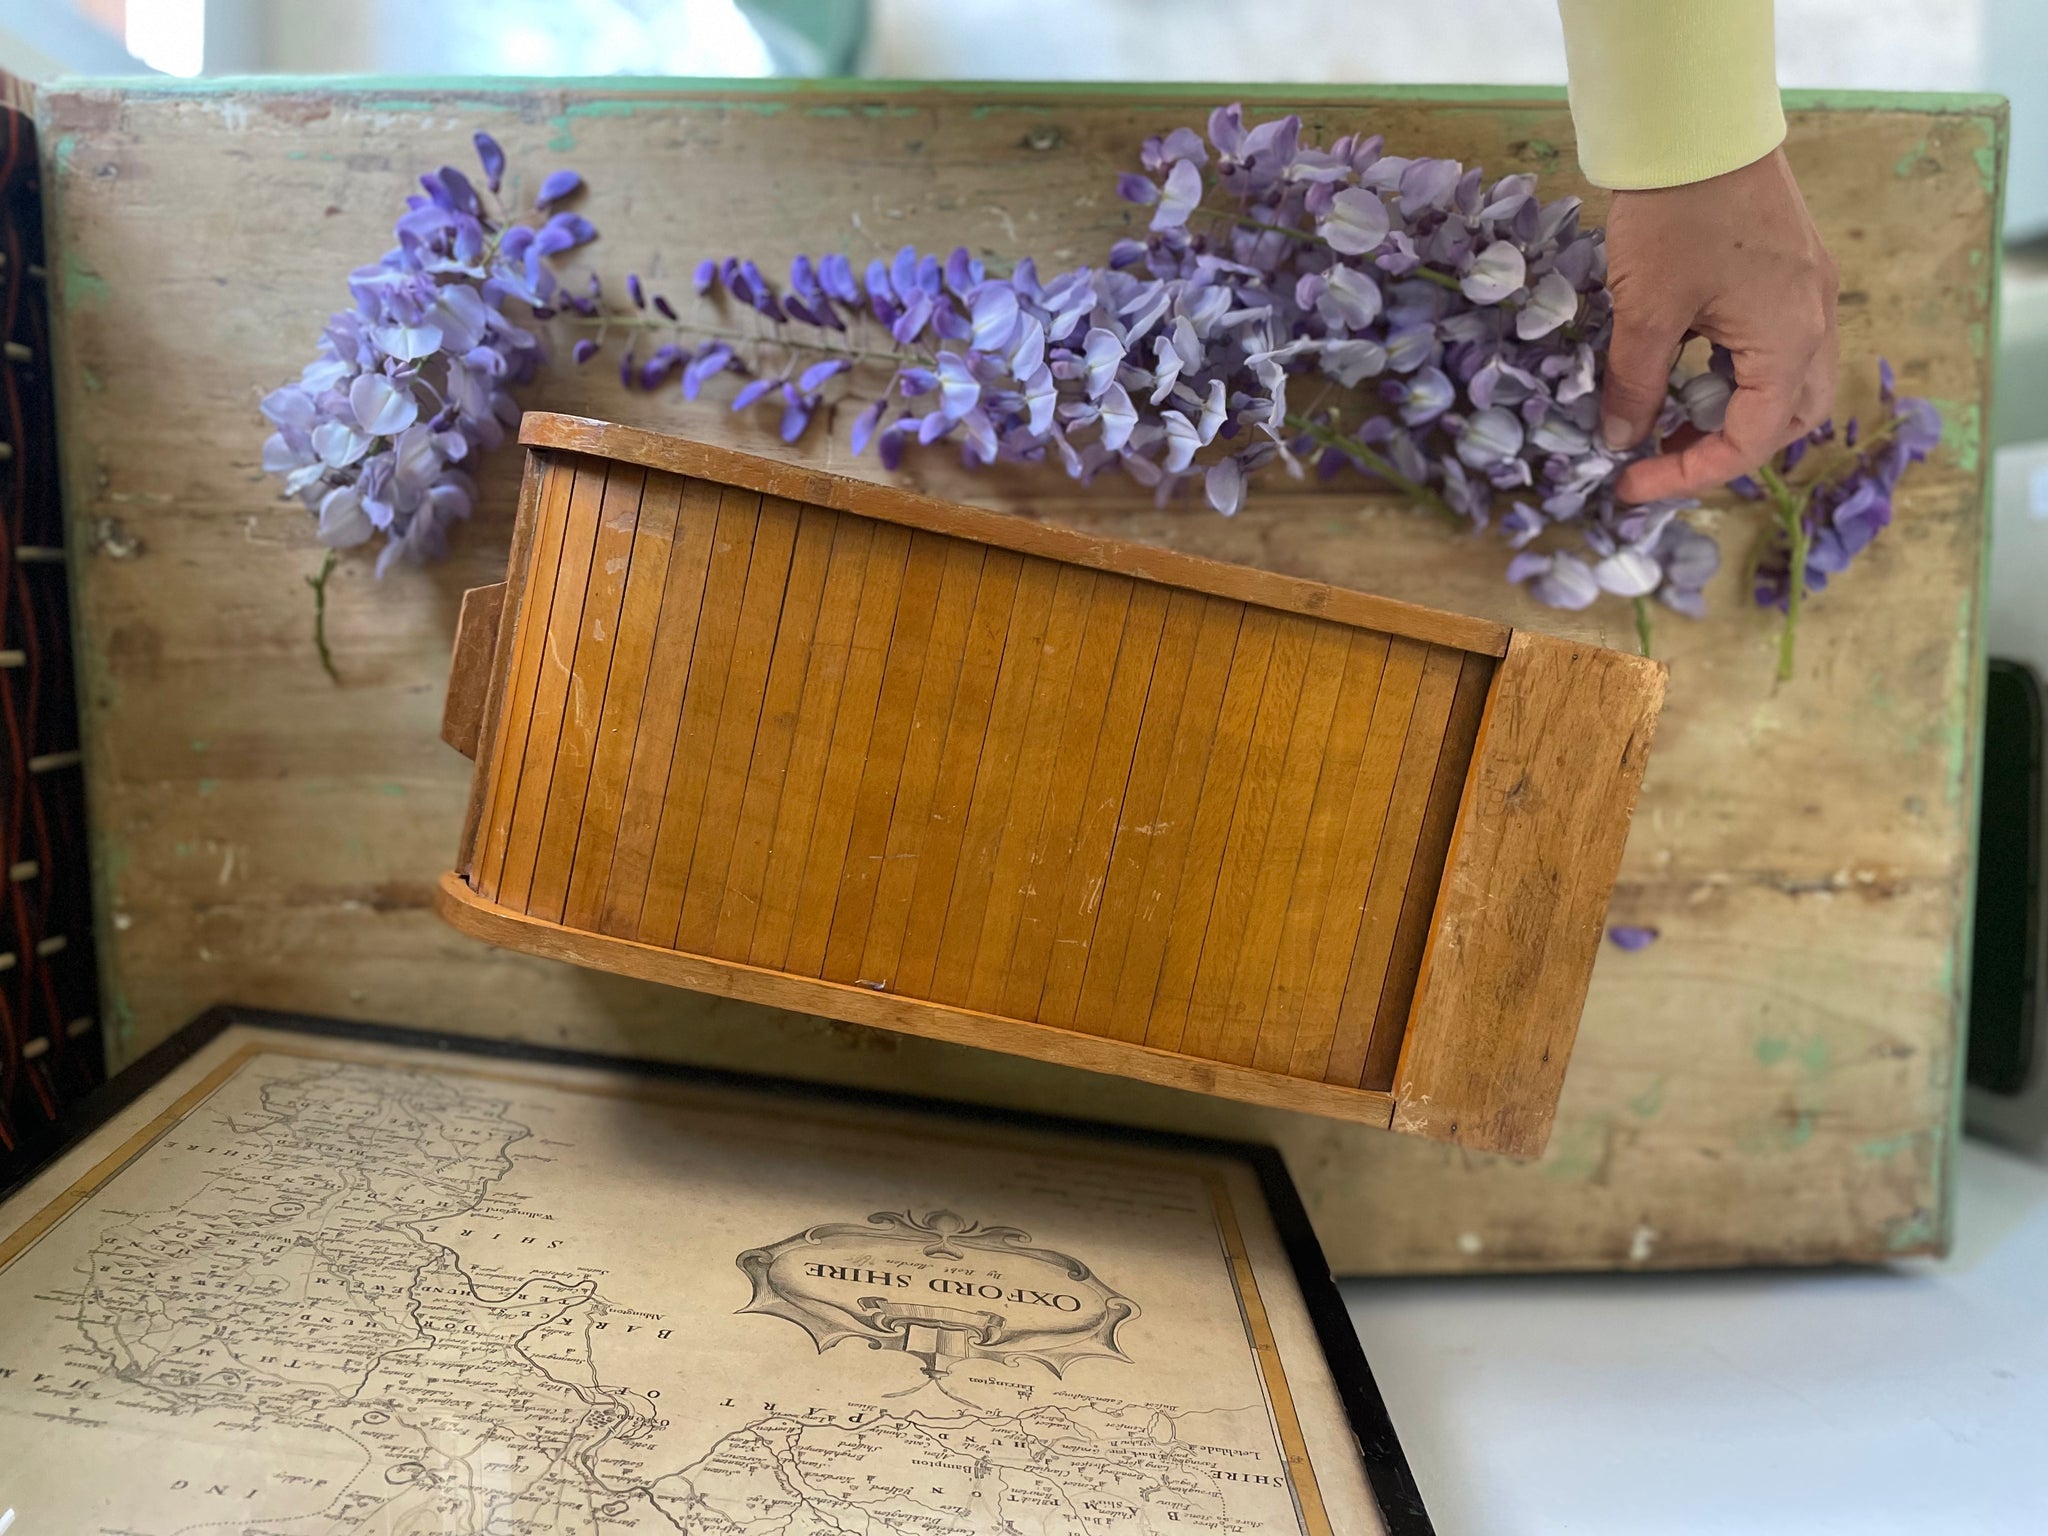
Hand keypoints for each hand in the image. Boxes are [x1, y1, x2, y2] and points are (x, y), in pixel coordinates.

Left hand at [1600, 146, 1838, 502]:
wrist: (1700, 124)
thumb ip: (1636, 384)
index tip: (1631, 486)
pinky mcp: (1791, 268)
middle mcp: (1815, 321)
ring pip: (1788, 382)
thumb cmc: (1675, 216)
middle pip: (1790, 418)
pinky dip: (1735, 369)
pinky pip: (1776, 341)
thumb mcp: (1645, 311)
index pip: (1751, 441)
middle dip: (1726, 446)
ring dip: (1732, 409)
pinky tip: (1684, 363)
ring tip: (1667, 414)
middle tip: (1661, 455)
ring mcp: (1808, 291)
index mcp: (1788, 341)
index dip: (1688, 474)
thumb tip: (1622, 439)